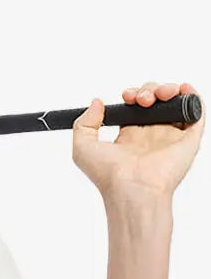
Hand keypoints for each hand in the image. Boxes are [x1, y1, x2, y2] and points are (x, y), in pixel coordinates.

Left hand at [71, 81, 203, 201]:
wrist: (132, 190)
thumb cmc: (109, 176)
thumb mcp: (83, 148)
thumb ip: (83, 123)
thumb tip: (96, 103)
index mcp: (130, 138)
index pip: (136, 107)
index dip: (133, 94)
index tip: (126, 96)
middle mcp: (152, 136)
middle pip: (156, 101)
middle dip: (148, 89)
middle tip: (141, 99)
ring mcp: (171, 137)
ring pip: (175, 103)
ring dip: (168, 89)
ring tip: (159, 95)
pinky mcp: (189, 140)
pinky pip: (196, 113)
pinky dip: (193, 96)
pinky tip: (183, 88)